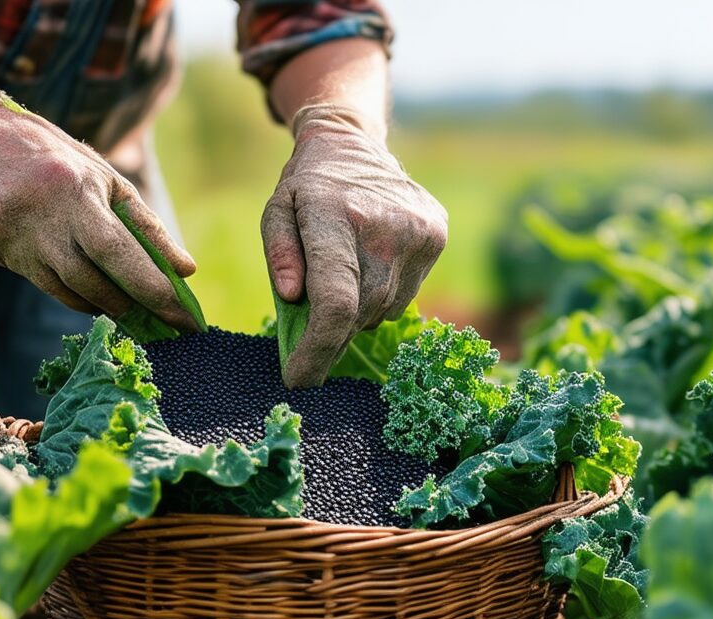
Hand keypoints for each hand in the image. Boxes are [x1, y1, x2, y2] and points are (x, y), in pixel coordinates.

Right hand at [0, 101, 198, 329]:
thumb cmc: (55, 161)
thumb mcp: (105, 179)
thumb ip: (146, 226)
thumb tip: (185, 271)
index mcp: (71, 187)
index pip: (116, 251)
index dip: (150, 288)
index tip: (184, 319)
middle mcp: (33, 211)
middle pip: (88, 280)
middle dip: (129, 305)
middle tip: (161, 323)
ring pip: (62, 289)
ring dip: (99, 302)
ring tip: (123, 304)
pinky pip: (34, 280)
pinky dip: (64, 287)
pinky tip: (77, 281)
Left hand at [262, 103, 447, 387]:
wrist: (355, 145)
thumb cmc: (307, 188)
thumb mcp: (277, 212)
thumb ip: (279, 255)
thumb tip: (291, 297)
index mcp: (334, 215)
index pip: (335, 302)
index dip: (317, 350)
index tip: (299, 379)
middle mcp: (384, 225)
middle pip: (359, 313)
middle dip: (331, 336)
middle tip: (310, 337)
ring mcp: (417, 232)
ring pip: (384, 309)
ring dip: (358, 312)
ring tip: (343, 278)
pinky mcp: (436, 236)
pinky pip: (404, 295)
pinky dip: (381, 296)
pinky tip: (369, 265)